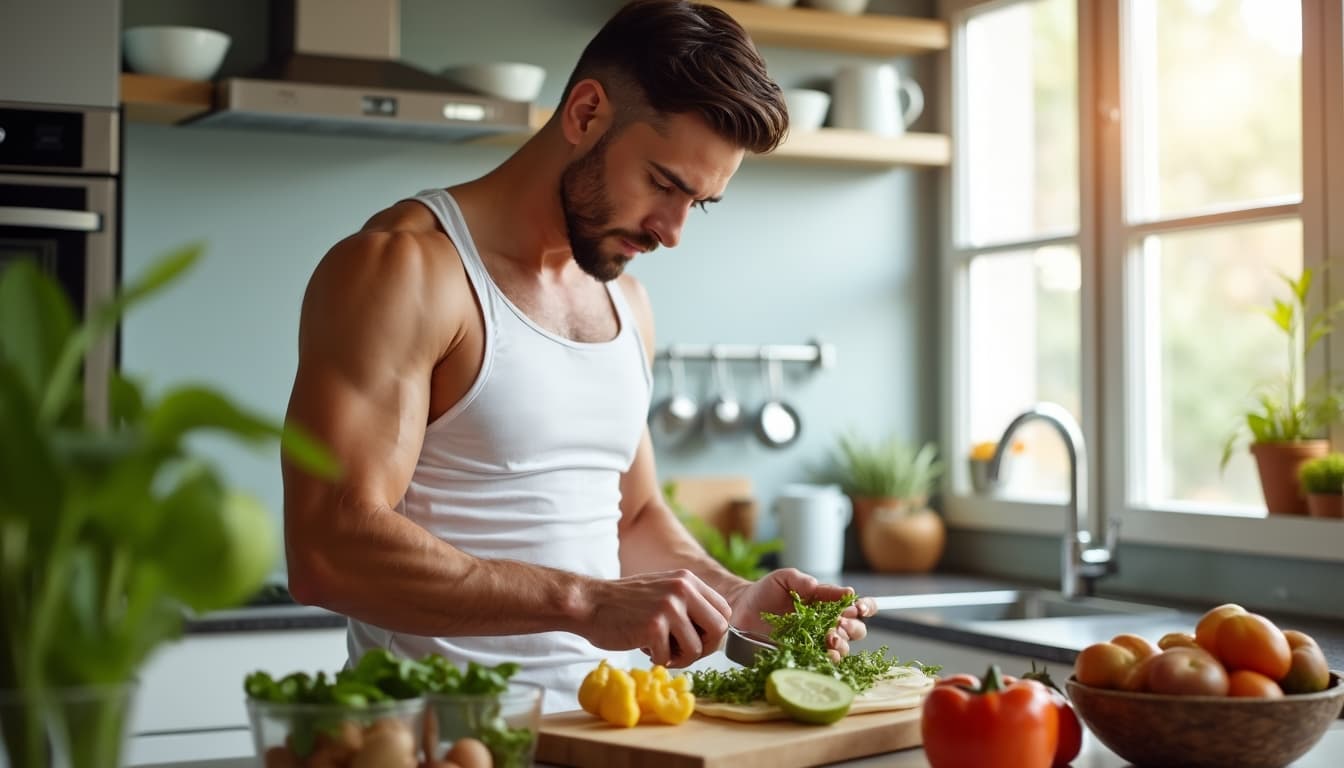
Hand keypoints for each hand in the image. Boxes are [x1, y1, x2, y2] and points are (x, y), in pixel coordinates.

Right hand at [587, 569, 731, 667]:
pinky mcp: (653, 626)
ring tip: (660, 650)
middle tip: (683, 652)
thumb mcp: (664, 591)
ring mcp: (669, 606)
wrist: (589, 603)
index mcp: (688, 579)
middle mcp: (682, 589)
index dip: (714, 632)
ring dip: (679, 658)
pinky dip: (658, 659)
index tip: (697, 641)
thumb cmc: (626, 604)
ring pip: (696, 648)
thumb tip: (718, 633)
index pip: (724, 611)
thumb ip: (689, 604)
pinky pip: (669, 658)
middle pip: (719, 629)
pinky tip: (645, 648)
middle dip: (704, 648)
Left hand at [727, 569, 874, 661]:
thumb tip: (828, 588)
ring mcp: (817, 642)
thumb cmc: (766, 591)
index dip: (866, 607)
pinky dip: (828, 659)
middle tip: (840, 622)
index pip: (858, 606)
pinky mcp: (804, 656)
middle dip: (853, 627)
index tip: (859, 607)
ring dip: (842, 644)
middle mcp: (828, 624)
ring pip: (843, 648)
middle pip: (856, 630)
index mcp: (829, 603)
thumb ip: (804, 581)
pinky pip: (822, 662)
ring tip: (830, 637)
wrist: (743, 609)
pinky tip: (825, 654)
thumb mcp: (785, 578)